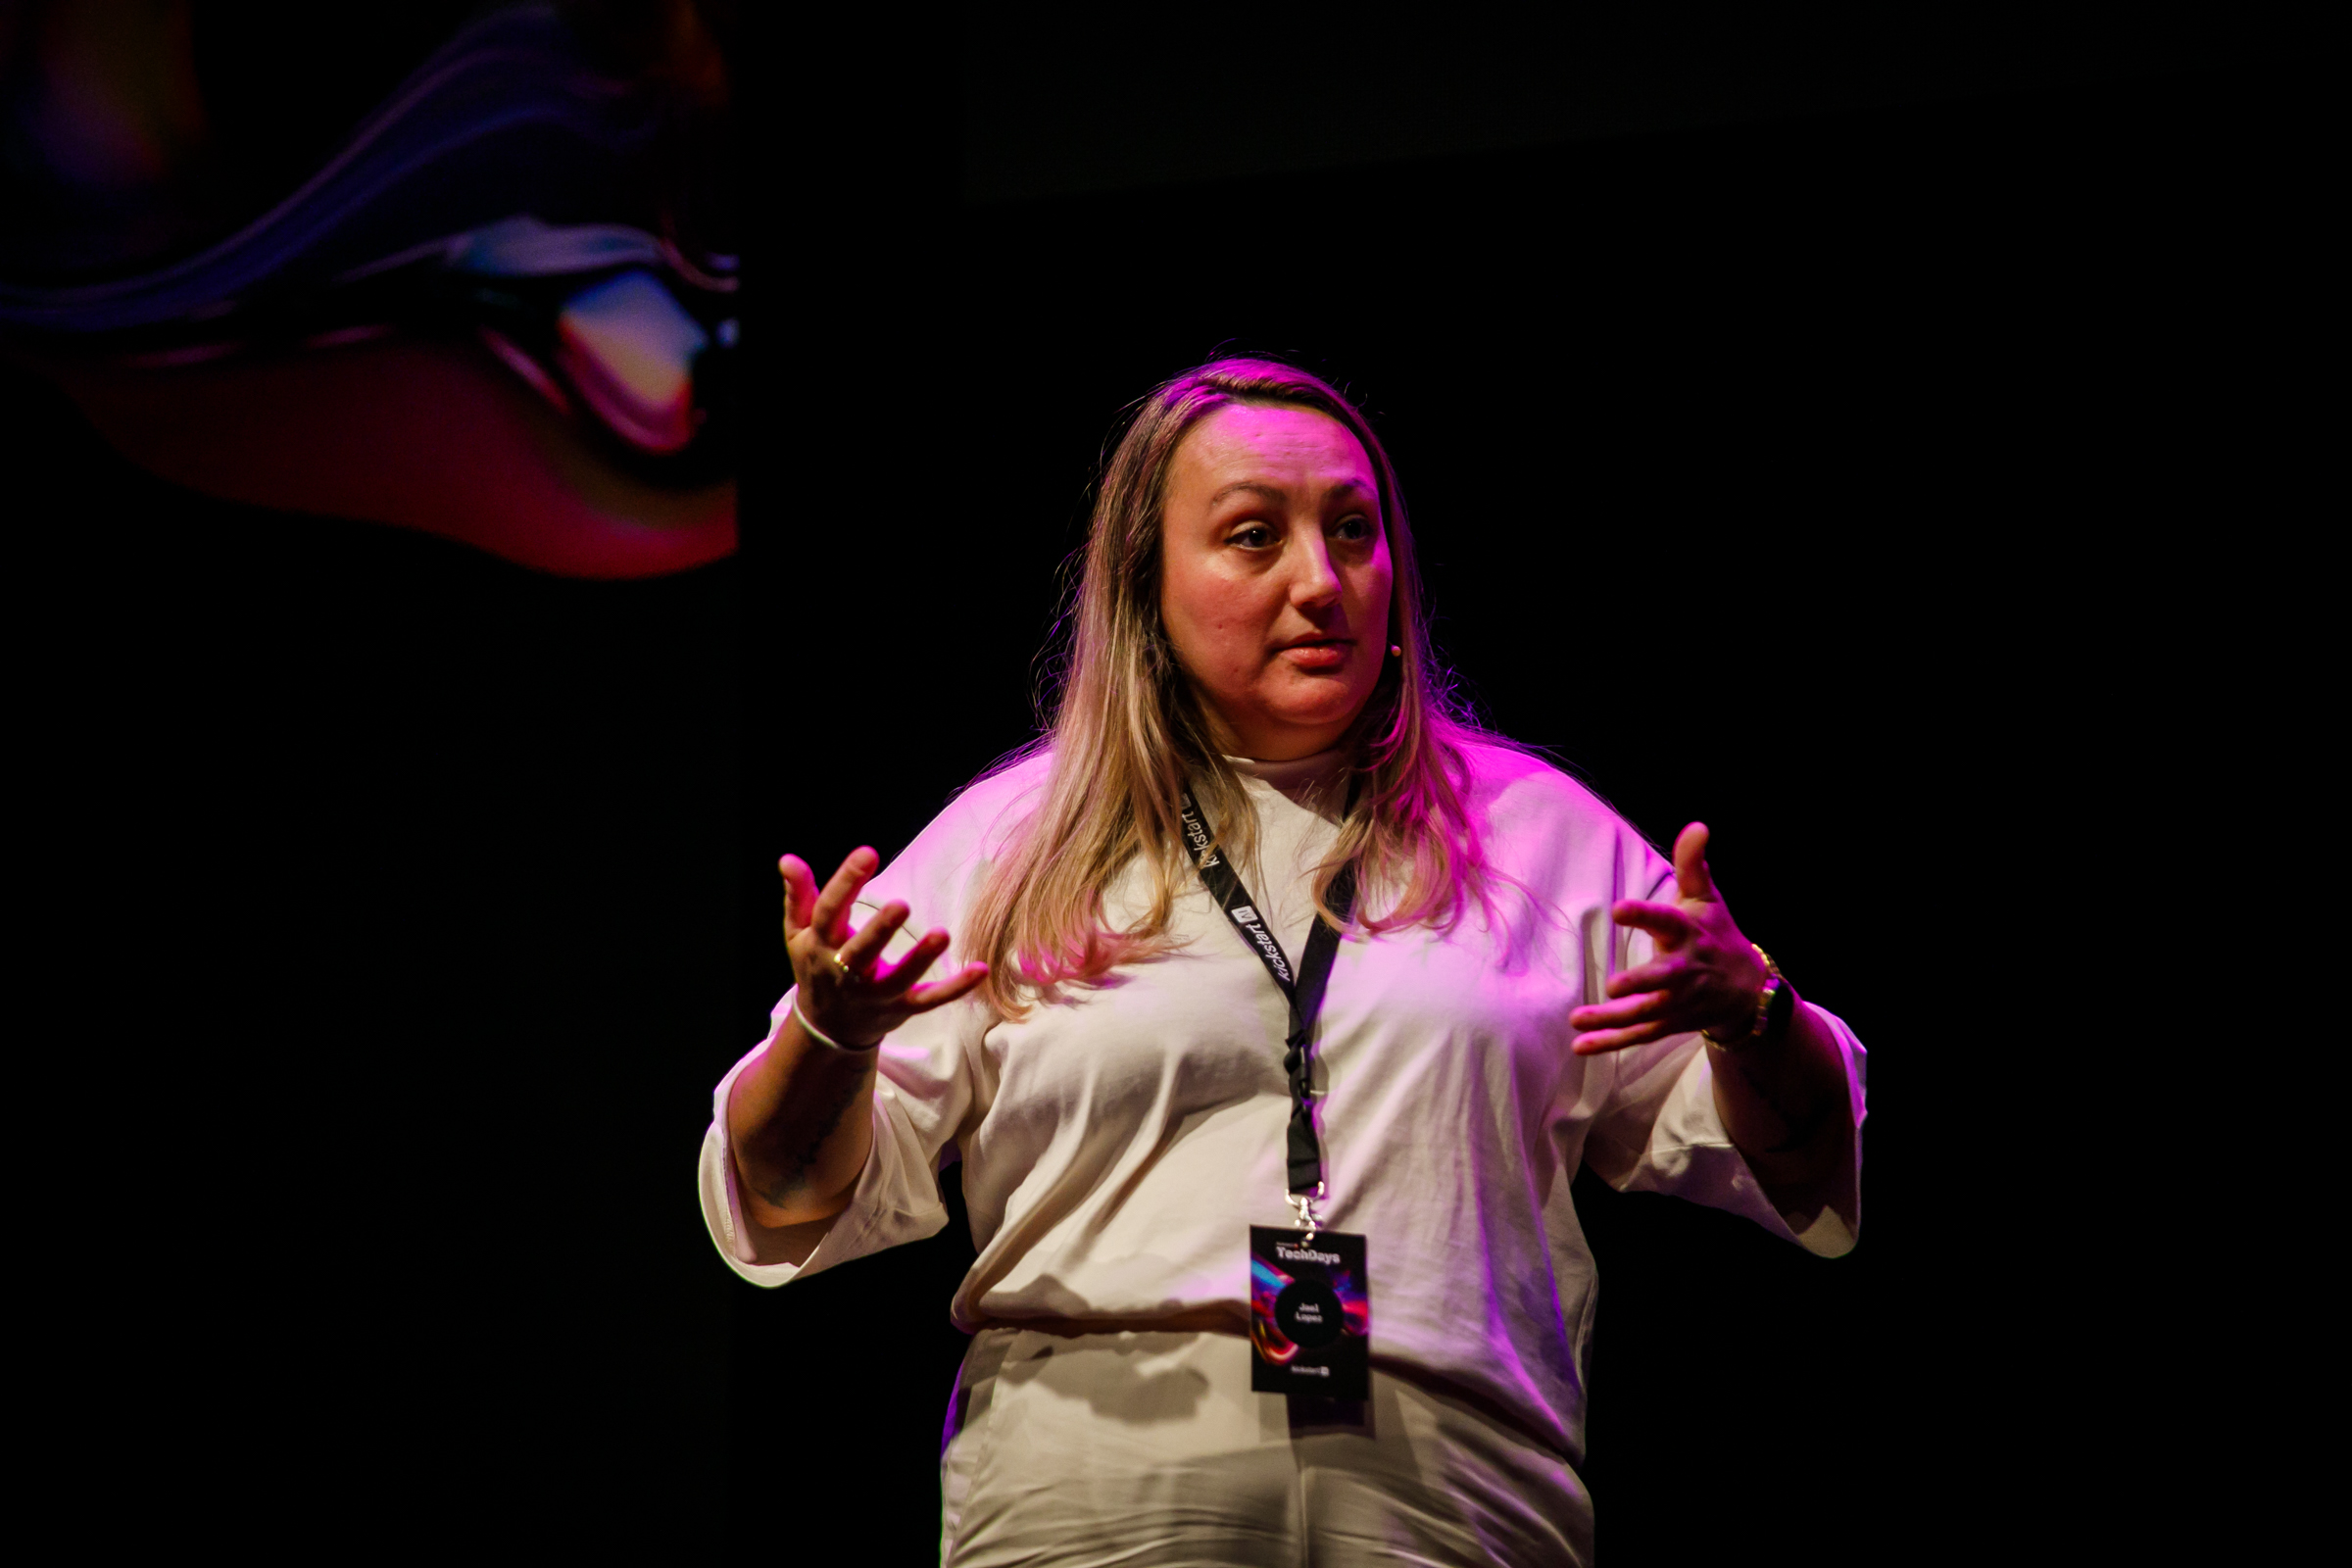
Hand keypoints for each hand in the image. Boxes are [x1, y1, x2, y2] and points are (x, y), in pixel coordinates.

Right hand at [782, 847, 987, 1048]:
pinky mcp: (901, 1008)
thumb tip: (787, 859)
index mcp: (820, 944)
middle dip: (880, 930)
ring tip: (943, 934)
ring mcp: (875, 994)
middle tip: (902, 903)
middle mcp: (845, 972)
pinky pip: (929, 1000)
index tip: (868, 853)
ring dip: (921, 959)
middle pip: (861, 952)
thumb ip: (799, 895)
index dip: (846, 882)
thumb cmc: (816, 965)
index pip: (830, 911)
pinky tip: (980, 969)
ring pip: (899, 978)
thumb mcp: (797, 933)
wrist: (826, 1026)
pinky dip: (955, 988)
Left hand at [1568, 823, 1767, 1053]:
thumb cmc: (1717, 934)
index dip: (1643, 915)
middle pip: (1662, 979)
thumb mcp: (1708, 898)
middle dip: (1641, 983)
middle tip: (1615, 986)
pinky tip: (1579, 1046)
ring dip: (1611, 1019)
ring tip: (1576, 1021)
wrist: (1749, 990)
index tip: (1618, 909)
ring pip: (1644, 1014)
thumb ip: (1693, 863)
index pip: (1666, 921)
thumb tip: (1697, 825)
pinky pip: (1637, 1036)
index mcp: (1688, 933)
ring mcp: (1677, 1001)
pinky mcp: (1668, 1024)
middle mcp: (1684, 970)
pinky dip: (1610, 1043)